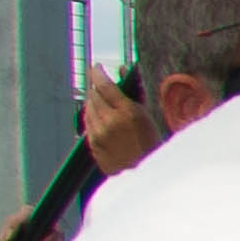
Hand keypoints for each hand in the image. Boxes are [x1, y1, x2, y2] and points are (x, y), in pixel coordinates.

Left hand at [80, 63, 154, 179]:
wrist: (145, 173)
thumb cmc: (152, 144)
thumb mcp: (147, 115)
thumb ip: (134, 91)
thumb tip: (121, 70)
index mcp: (127, 113)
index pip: (104, 85)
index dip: (97, 73)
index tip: (96, 67)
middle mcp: (109, 122)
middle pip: (93, 96)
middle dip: (96, 88)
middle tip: (100, 85)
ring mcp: (99, 134)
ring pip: (87, 109)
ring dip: (92, 102)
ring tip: (101, 101)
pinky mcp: (93, 144)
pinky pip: (87, 124)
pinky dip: (92, 117)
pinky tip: (100, 118)